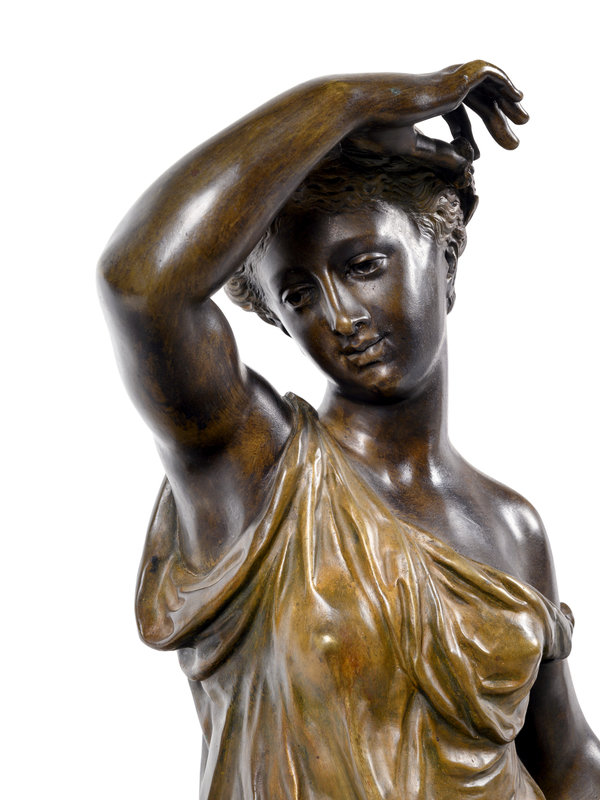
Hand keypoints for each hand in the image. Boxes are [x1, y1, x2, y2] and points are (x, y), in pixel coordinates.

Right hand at [344, 61, 528, 173]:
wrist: (360, 110)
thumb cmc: (373, 128)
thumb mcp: (410, 146)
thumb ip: (437, 152)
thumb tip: (465, 163)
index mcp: (424, 101)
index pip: (456, 112)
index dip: (468, 134)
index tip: (476, 155)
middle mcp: (437, 87)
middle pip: (476, 101)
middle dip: (495, 120)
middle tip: (513, 143)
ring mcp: (445, 80)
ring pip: (486, 88)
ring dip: (506, 104)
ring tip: (523, 121)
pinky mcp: (451, 79)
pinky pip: (487, 73)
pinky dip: (503, 81)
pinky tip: (518, 96)